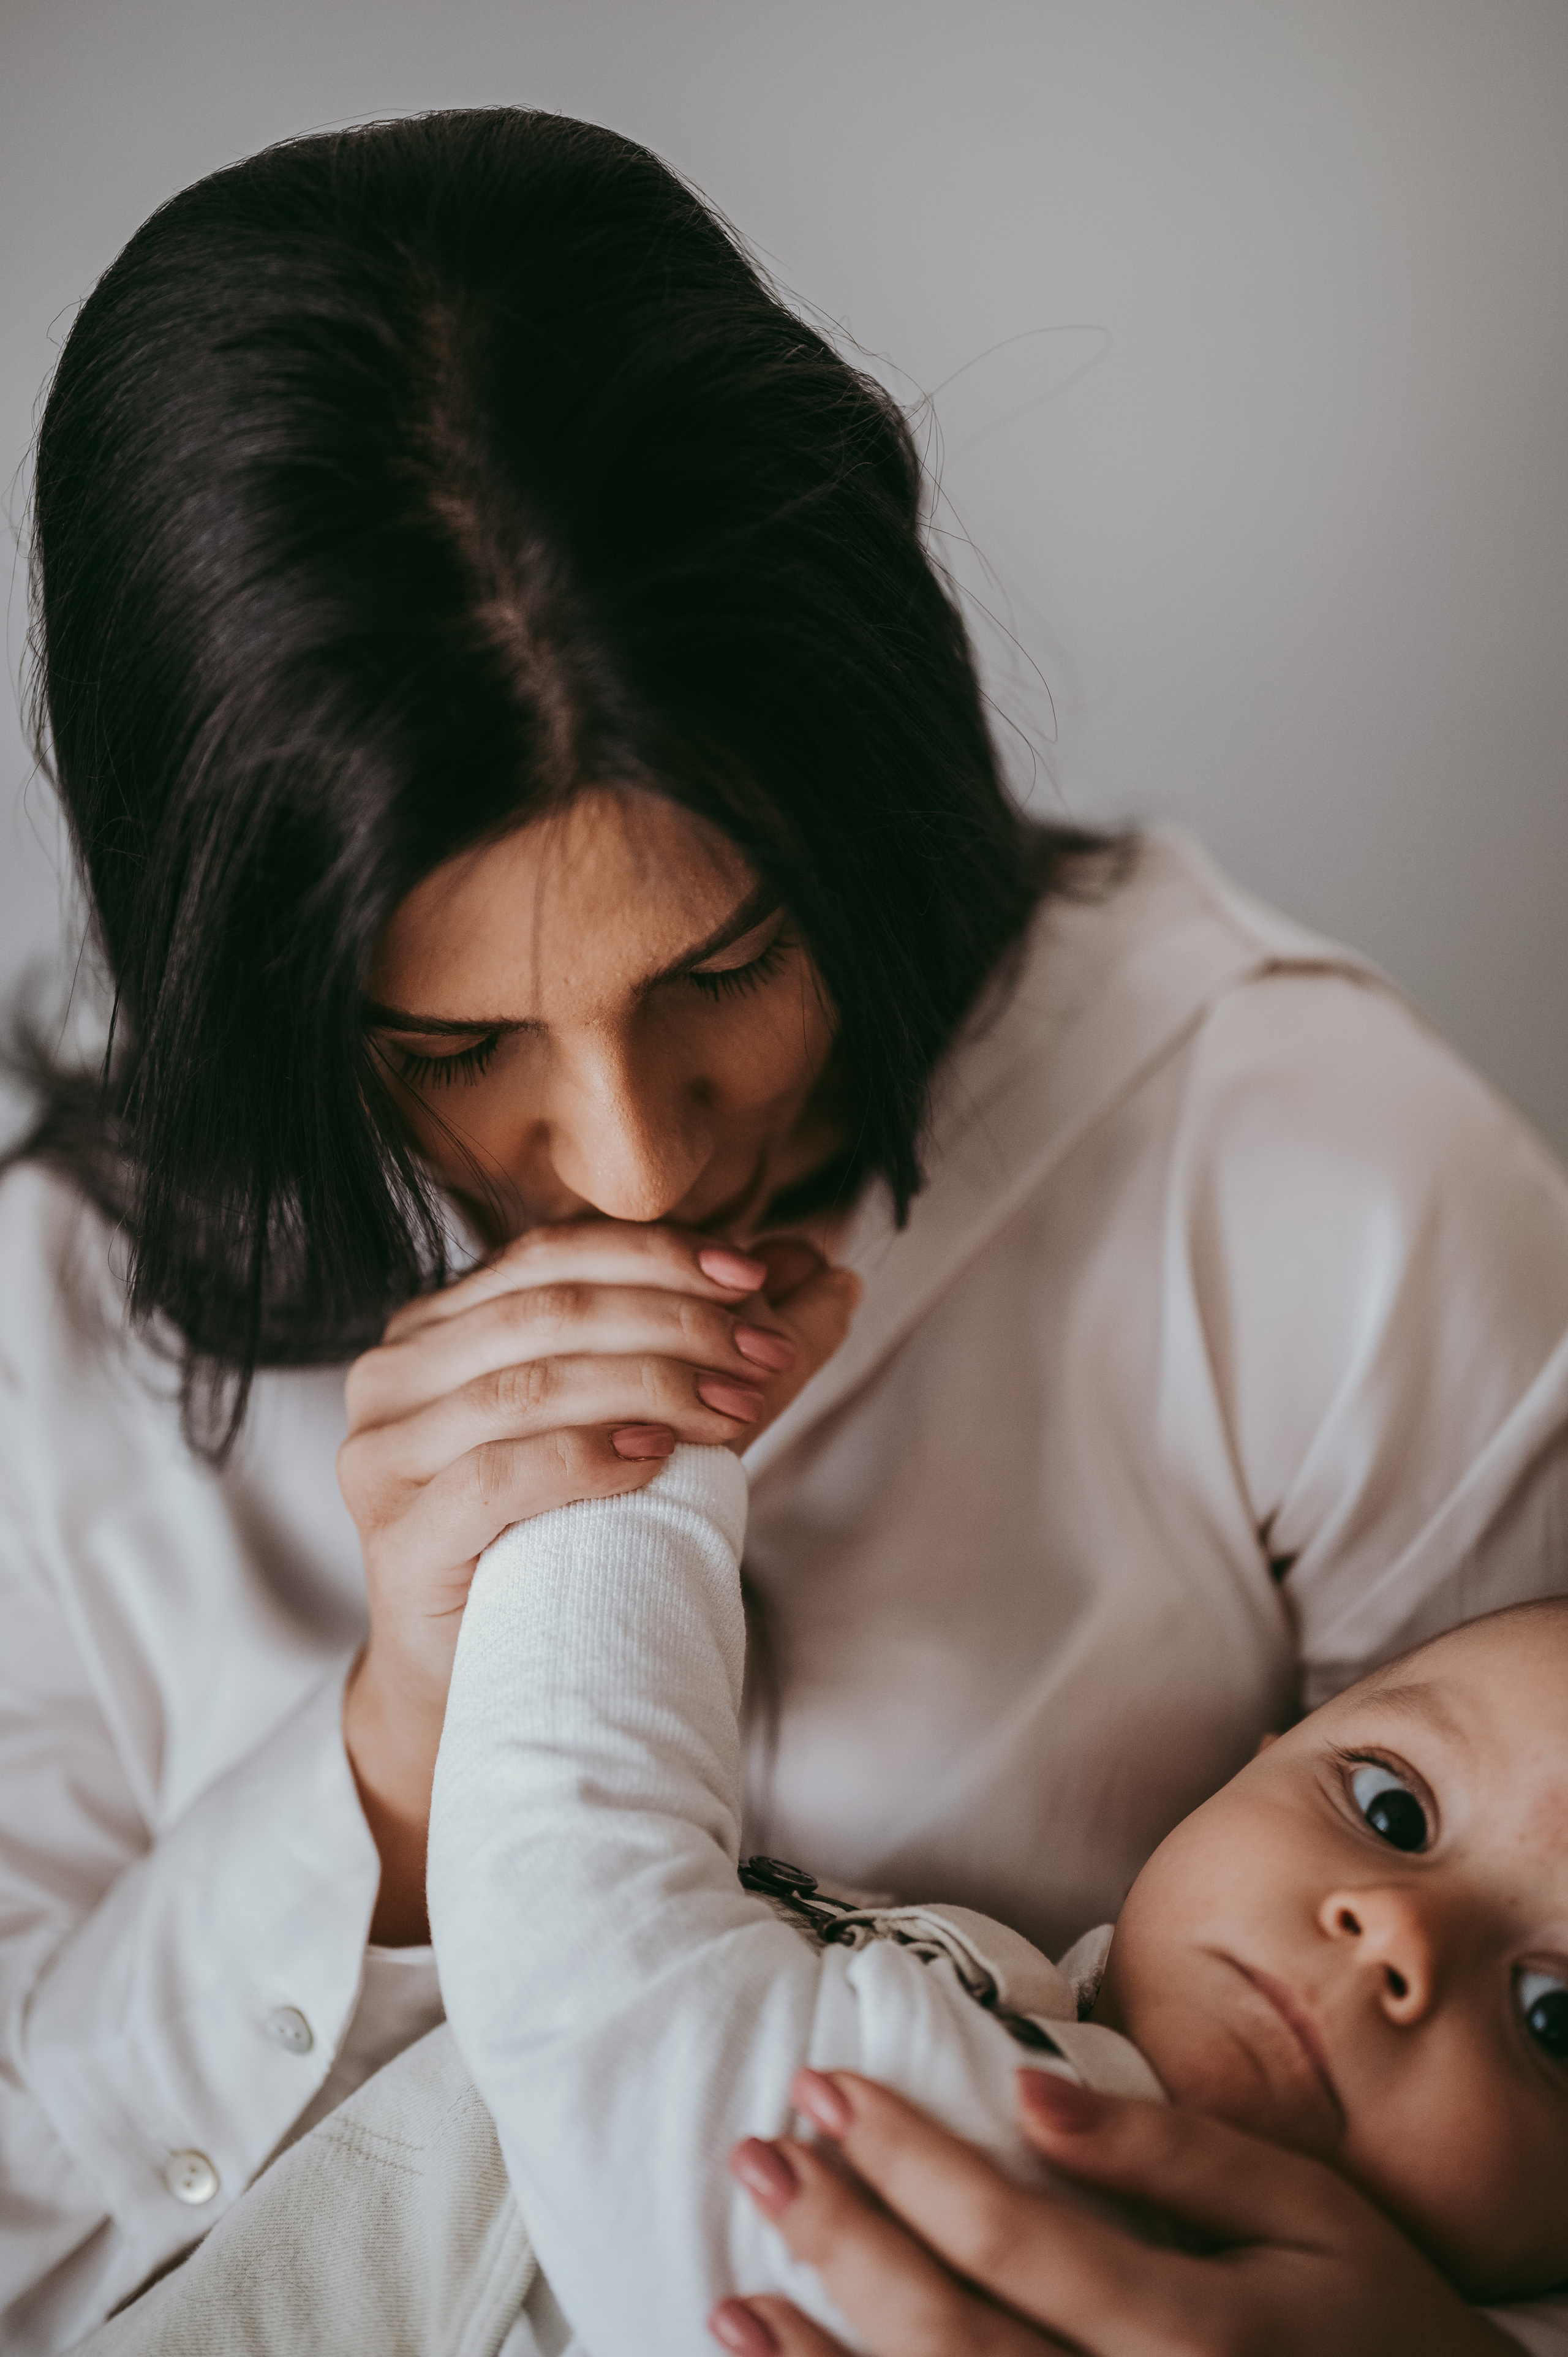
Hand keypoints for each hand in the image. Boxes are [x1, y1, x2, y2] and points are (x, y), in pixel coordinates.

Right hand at [339, 1223, 857, 1940]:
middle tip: (767, 1348)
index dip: (657, 1253)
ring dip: (650, 1385)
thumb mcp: (647, 1424)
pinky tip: (656, 1460)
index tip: (759, 1273)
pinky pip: (497, 1475)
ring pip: (526, 1384)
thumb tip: (829, 1272)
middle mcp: (392, 1377)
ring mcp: (383, 1459)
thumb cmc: (563, 1540)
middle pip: (545, 1311)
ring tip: (738, 1405)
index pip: (549, 1253)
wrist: (490, 1684)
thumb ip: (719, 1346)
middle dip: (673, 1321)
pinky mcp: (399, 1540)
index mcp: (436, 1326)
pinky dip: (586, 1456)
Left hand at [711, 2069, 1516, 2356]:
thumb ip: (1168, 2151)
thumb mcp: (1302, 2209)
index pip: (1009, 2237)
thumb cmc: (1369, 2314)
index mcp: (1192, 2331)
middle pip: (950, 2340)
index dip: (905, 2160)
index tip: (824, 2087)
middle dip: (842, 2246)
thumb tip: (1028, 2087)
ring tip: (732, 2304)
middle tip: (758, 2158)